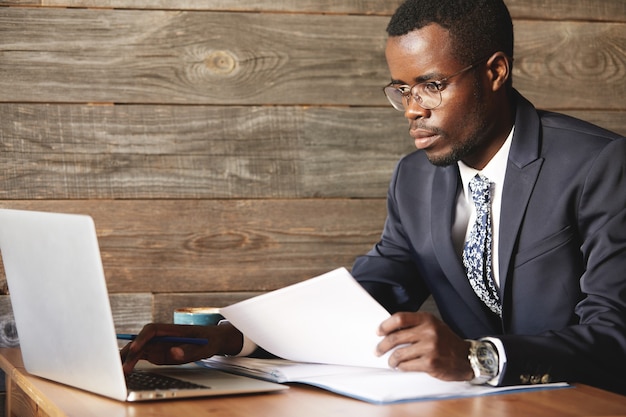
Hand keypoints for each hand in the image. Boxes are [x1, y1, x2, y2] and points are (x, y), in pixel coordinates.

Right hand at [120, 322, 243, 373]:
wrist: (211, 340)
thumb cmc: (207, 340)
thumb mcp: (201, 346)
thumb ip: (187, 350)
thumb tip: (174, 353)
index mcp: (170, 329)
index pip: (151, 330)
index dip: (141, 338)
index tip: (135, 348)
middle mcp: (160, 336)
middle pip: (140, 341)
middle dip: (130, 353)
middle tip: (122, 367)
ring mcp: (157, 344)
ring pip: (137, 349)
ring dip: (127, 359)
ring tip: (118, 372)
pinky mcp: (156, 353)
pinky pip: (140, 356)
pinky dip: (131, 362)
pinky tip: (124, 370)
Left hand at [375, 312, 472, 380]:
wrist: (466, 358)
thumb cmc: (447, 341)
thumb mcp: (433, 326)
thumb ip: (415, 325)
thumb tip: (390, 331)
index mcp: (427, 319)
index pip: (400, 318)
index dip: (385, 325)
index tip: (378, 332)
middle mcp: (428, 332)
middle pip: (396, 337)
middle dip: (382, 346)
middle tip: (378, 350)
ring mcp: (430, 348)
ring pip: (399, 354)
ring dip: (391, 360)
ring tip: (391, 362)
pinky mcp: (430, 363)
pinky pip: (407, 366)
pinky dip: (401, 367)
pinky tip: (402, 367)